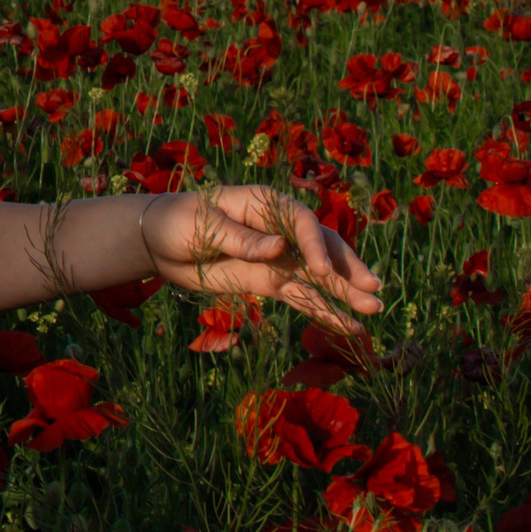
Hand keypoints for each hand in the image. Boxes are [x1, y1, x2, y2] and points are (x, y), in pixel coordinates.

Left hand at [141, 185, 381, 331]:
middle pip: (321, 248)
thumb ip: (242, 238)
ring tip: (373, 310)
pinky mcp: (268, 282)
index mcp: (265, 205)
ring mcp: (277, 258)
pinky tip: (348, 326)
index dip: (315, 245)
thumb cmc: (177, 220)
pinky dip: (323, 310)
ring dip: (344, 293)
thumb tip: (280, 248)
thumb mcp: (204, 225)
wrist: (157, 243)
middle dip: (346, 268)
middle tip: (371, 288)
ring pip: (317, 277)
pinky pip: (301, 297)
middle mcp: (279, 230)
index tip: (321, 270)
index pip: (301, 223)